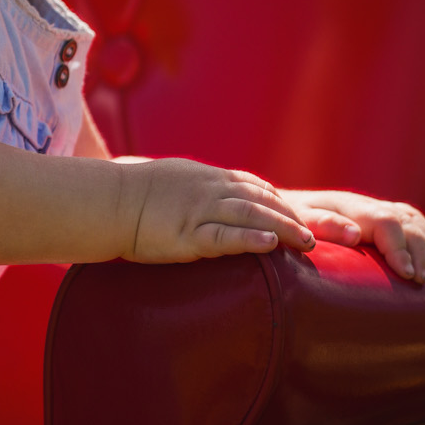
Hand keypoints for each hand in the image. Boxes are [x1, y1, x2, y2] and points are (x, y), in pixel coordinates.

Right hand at [122, 158, 316, 263]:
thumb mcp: (175, 180)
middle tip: (318, 235)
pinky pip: (223, 236)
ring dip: (282, 228)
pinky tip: (269, 246)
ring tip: (306, 242)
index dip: (280, 203)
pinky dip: (248, 239)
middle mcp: (209, 190)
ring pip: (250, 216)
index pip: (255, 187)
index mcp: (208, 178)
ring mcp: (199, 211)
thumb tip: (217, 200)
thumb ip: (200, 188)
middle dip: (293, 217)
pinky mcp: (185, 234)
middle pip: (262, 201)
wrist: (106, 201)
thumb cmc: (135, 194)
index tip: (300, 219)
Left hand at [280, 188, 424, 283]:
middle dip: (418, 250)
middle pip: (405, 222)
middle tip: (419, 281)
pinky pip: (409, 220)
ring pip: (411, 220)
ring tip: (424, 275)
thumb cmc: (280, 222)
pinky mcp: (374, 218)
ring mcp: (371, 210)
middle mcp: (363, 205)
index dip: (399, 247)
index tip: (405, 274)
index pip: (385, 222)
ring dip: (424, 245)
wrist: (271, 209)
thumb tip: (356, 234)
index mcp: (346, 207)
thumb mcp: (294, 223)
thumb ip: (322, 226)